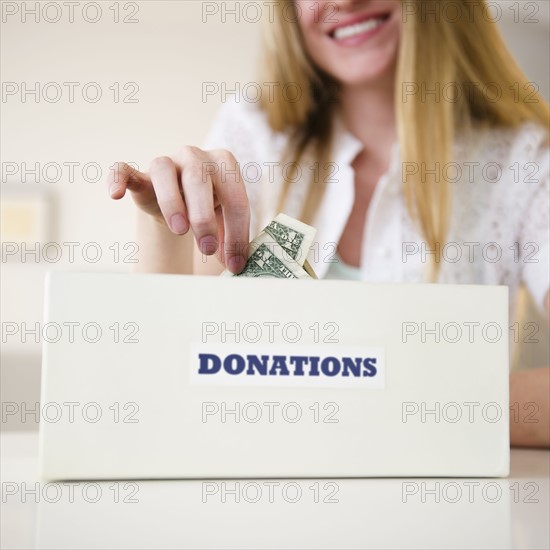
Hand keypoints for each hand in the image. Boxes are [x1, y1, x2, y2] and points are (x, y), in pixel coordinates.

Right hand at [107, 147, 249, 273]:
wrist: (180, 202)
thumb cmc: (210, 209)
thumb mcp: (225, 222)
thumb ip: (231, 239)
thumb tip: (237, 266)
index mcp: (225, 164)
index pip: (235, 198)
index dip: (236, 233)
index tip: (235, 264)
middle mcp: (196, 156)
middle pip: (200, 180)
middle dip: (205, 217)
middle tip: (207, 249)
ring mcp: (167, 162)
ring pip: (164, 172)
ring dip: (172, 202)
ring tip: (180, 231)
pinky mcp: (141, 174)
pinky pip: (124, 170)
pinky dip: (117, 178)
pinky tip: (115, 194)